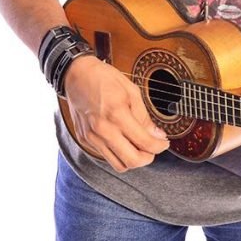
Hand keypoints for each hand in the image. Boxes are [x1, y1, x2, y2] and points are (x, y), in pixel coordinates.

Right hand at [63, 55, 169, 171]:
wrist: (76, 74)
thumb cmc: (104, 78)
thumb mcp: (131, 91)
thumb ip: (144, 116)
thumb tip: (157, 135)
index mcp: (117, 114)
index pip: (144, 142)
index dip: (159, 146)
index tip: (164, 143)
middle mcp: (103, 129)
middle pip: (132, 161)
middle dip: (148, 158)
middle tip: (153, 148)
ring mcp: (92, 137)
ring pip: (118, 165)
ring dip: (132, 159)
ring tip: (138, 147)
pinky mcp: (85, 139)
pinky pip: (106, 156)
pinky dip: (118, 153)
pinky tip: (123, 141)